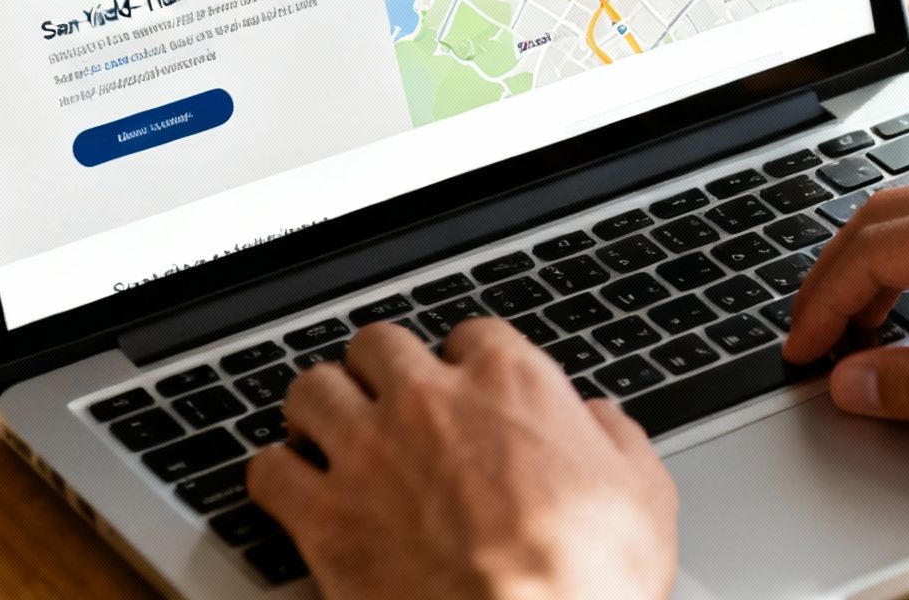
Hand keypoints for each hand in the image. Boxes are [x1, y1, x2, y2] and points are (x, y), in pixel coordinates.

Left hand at [248, 319, 677, 599]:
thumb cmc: (590, 576)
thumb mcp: (641, 495)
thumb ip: (614, 441)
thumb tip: (601, 421)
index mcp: (510, 383)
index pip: (473, 333)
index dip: (469, 359)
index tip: (467, 382)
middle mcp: (430, 401)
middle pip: (377, 344)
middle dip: (379, 368)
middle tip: (387, 395)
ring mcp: (369, 454)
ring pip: (311, 390)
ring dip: (318, 408)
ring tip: (328, 429)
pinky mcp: (325, 518)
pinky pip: (267, 470)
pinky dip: (275, 476)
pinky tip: (291, 489)